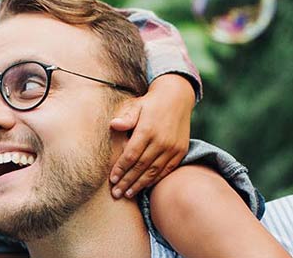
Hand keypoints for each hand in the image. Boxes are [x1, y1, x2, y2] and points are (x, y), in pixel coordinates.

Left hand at [107, 77, 195, 198]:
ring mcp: (172, 147)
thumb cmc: (151, 103)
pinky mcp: (181, 151)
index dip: (121, 169)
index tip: (112, 180)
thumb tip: (114, 125)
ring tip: (128, 194)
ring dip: (140, 185)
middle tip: (116, 194)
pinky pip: (166, 170)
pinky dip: (155, 180)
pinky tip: (145, 186)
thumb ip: (127, 117)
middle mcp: (161, 141)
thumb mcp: (137, 105)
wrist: (177, 97)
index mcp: (147, 130)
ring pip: (154, 172)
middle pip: (141, 167)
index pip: (131, 155)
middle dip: (127, 182)